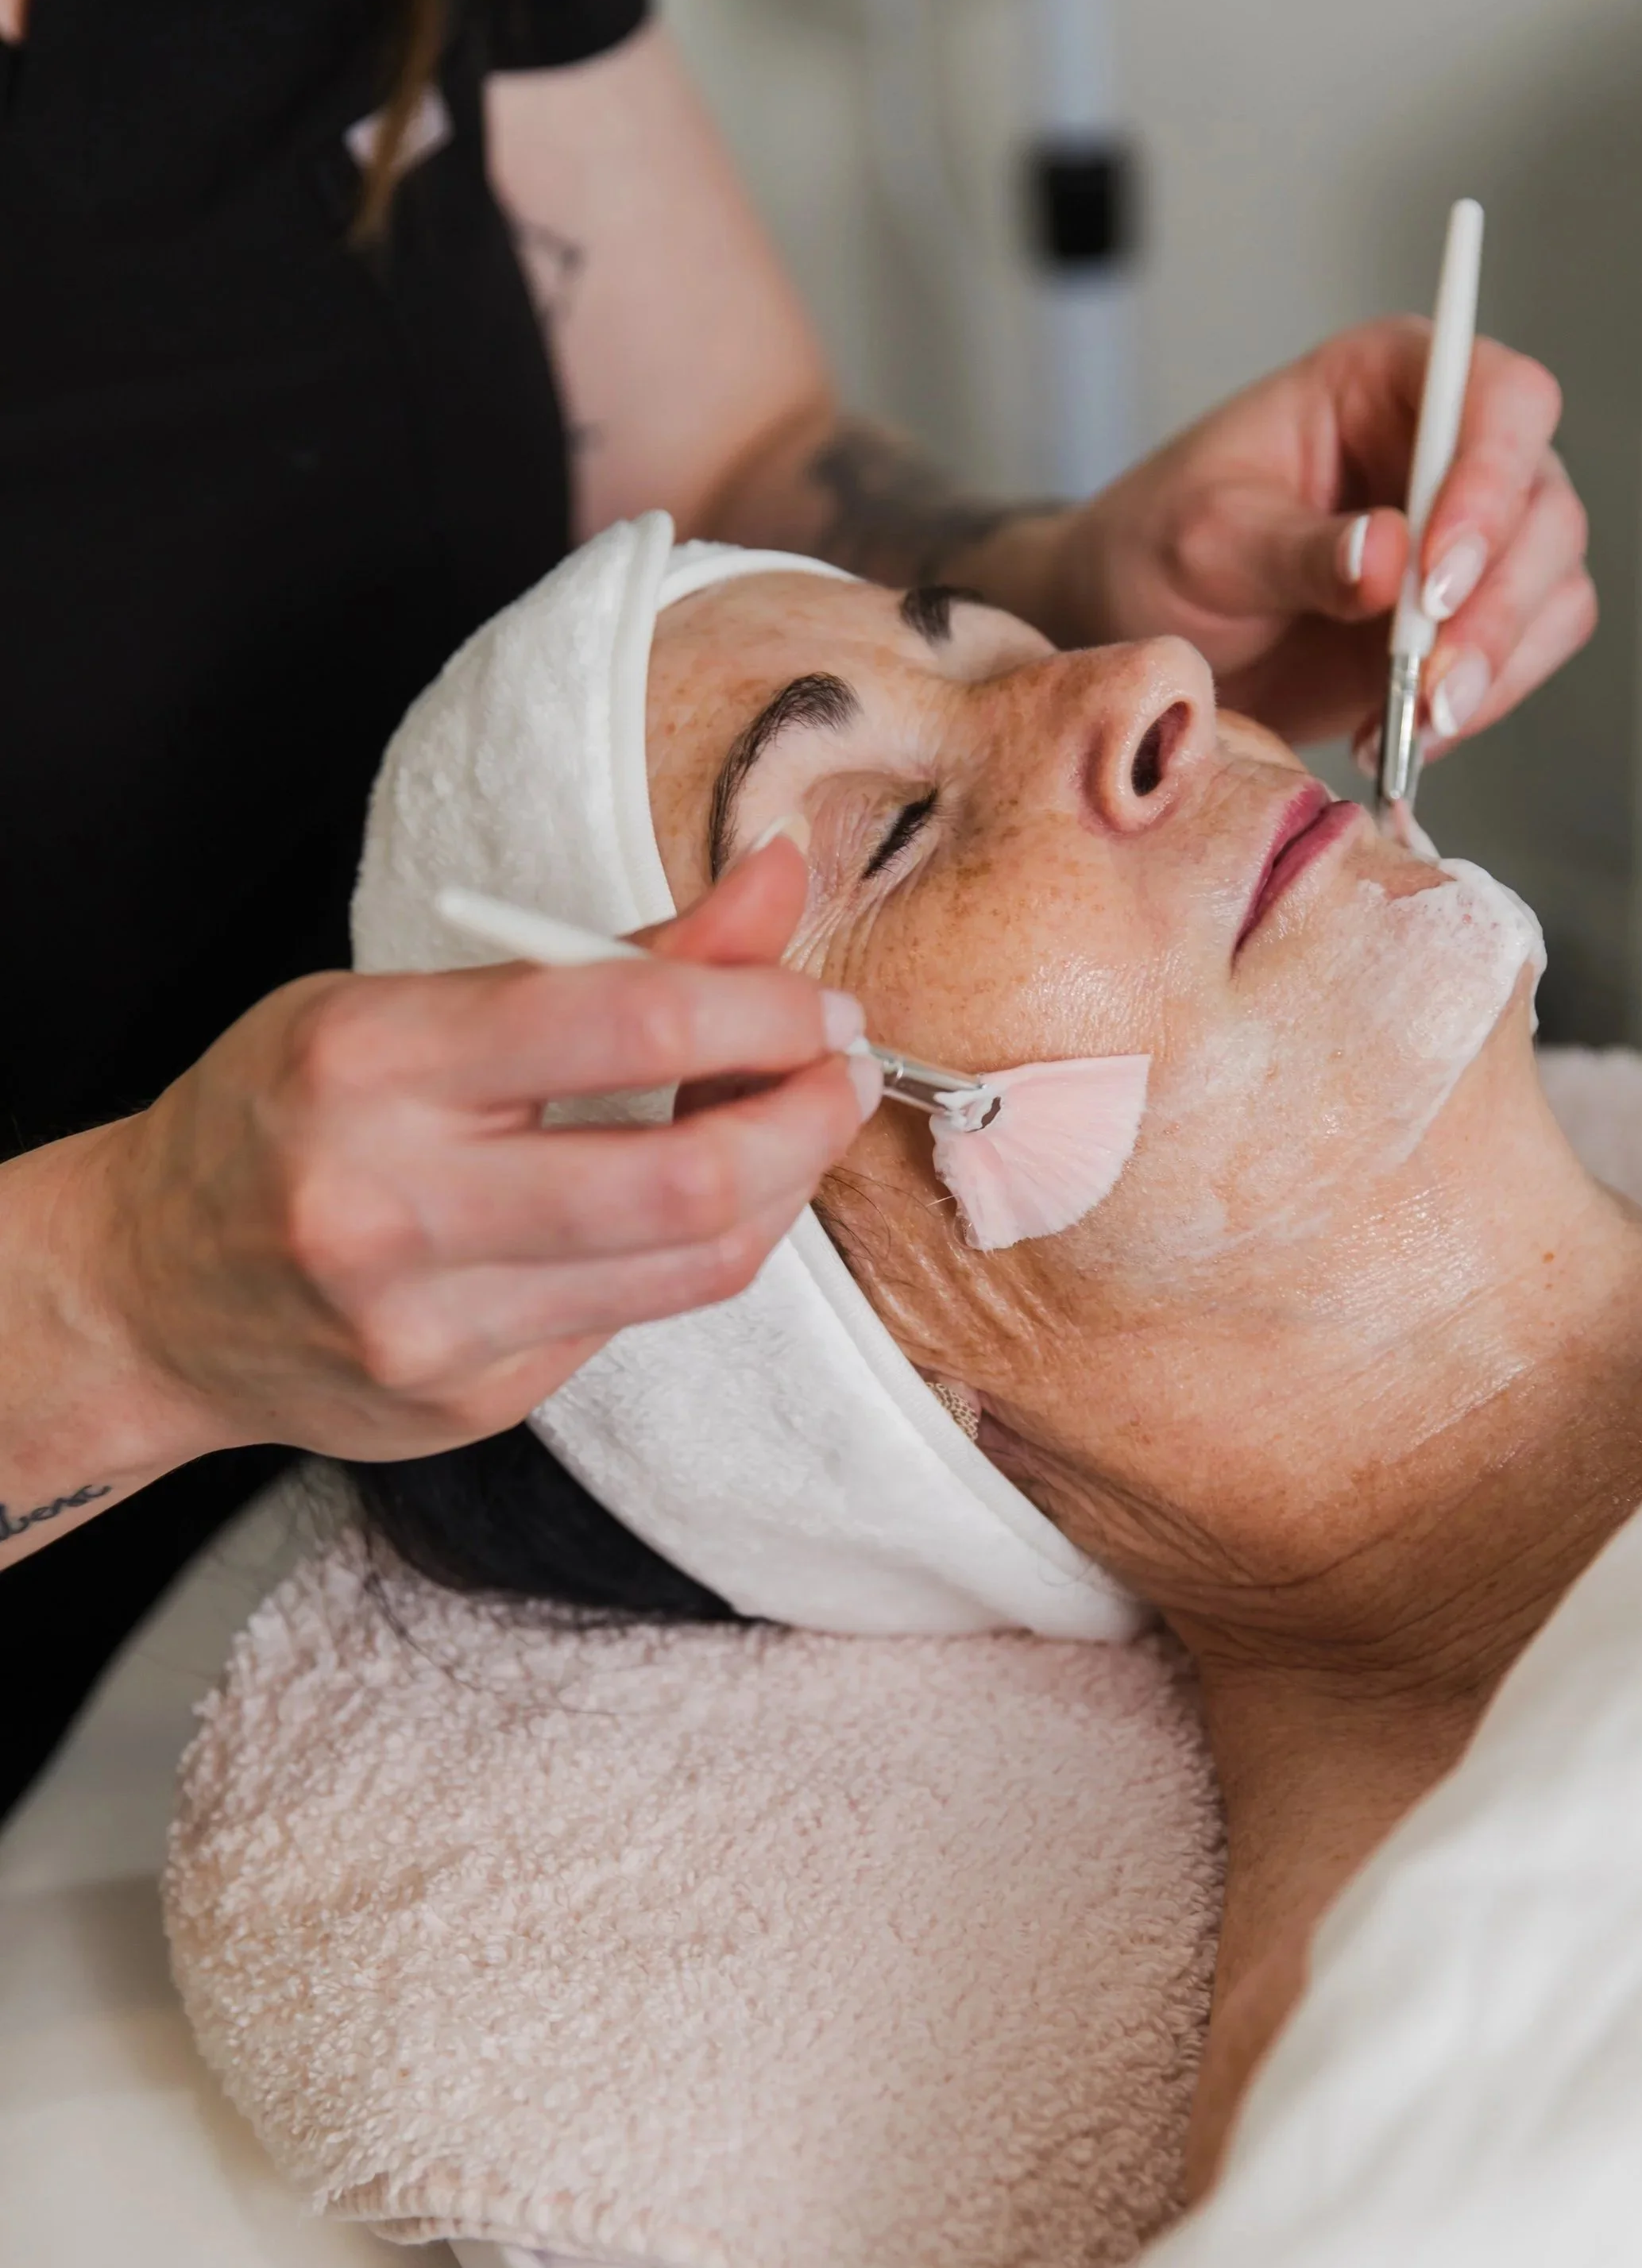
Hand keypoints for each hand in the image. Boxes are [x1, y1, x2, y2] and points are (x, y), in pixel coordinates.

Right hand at [83, 839, 876, 1466]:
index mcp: (369, 1059)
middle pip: (685, 1178)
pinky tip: (689, 1203)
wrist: (149, 1291)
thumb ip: (611, 961)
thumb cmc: (286, 1113)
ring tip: (794, 1127)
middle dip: (808, 1118)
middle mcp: (390, 1204)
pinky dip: (695, 1250)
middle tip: (844, 1072)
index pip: (630, 1023)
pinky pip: (638, 1319)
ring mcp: (428, 1325)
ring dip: (782, 1188)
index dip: (767, 1012)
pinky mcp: (466, 1403)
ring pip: (689, 1267)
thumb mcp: (411, 999)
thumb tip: (778, 885)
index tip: (820, 1003)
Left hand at [1044, 318, 1595, 751]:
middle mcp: (1452, 446)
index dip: (1489, 484)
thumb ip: (1293, 549)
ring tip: (1412, 723)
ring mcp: (1473, 536)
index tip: (1434, 579)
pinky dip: (1478, 705)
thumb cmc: (1161, 550)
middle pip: (1543, 505)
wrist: (1150, 634)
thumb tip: (1387, 561)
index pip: (1499, 399)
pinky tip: (1401, 737)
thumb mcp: (1204, 542)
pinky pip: (1525, 656)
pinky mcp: (1471, 620)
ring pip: (1551, 585)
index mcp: (1389, 381)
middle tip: (1429, 683)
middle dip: (1496, 604)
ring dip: (1496, 665)